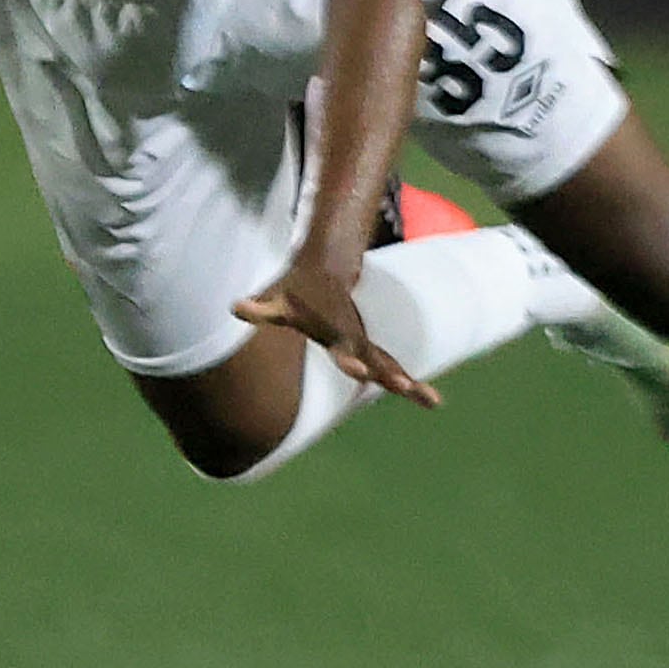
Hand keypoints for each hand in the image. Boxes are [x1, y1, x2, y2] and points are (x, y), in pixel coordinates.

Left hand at [236, 247, 439, 408]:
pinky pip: (393, 369)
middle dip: (388, 374)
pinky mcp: (370, 350)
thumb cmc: (295, 290)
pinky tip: (432, 401)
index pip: (341, 348)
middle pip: (373, 359)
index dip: (348, 359)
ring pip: (389, 366)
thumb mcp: (277, 300)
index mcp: (333, 329)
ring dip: (409, 384)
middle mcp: (353, 338)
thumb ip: (261, 308)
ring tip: (433, 400)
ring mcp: (364, 345)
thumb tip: (236, 307)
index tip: (357, 370)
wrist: (325, 266)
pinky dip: (412, 386)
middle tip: (404, 385)